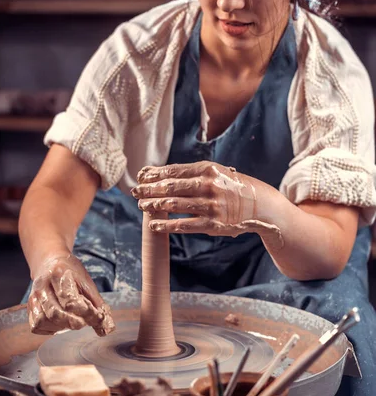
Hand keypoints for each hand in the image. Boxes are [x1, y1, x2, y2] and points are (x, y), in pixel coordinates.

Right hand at [27, 254, 114, 336]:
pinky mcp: (30, 306)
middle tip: (83, 323)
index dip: (85, 312)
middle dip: (72, 322)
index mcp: (59, 274)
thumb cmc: (70, 272)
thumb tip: (107, 328)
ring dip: (60, 327)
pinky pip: (36, 325)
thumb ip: (98, 304)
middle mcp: (42, 286)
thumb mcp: (87, 282)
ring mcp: (34, 296)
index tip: (97, 317)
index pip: (71, 300)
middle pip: (55, 313)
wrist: (49, 261)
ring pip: (42, 320)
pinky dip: (50, 329)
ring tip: (72, 322)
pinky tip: (60, 325)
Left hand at [132, 161, 257, 236]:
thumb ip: (191, 173)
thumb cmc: (232, 186)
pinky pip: (184, 225)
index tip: (141, 177)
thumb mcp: (216, 172)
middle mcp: (208, 186)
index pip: (174, 171)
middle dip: (150, 190)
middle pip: (171, 187)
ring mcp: (211, 206)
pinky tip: (154, 225)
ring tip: (141, 206)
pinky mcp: (213, 224)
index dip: (154, 174)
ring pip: (174, 205)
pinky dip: (166, 226)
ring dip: (154, 206)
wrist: (259, 205)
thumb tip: (160, 173)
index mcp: (207, 169)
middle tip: (136, 192)